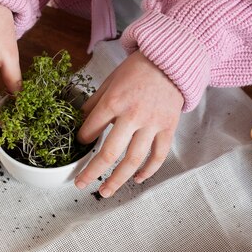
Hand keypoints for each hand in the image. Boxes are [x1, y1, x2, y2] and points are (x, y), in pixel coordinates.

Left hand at [74, 51, 183, 196]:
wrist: (171, 60)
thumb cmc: (138, 69)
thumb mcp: (110, 81)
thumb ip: (95, 103)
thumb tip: (80, 121)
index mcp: (114, 101)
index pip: (91, 130)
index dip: (82, 141)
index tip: (80, 145)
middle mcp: (133, 115)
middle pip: (109, 153)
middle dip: (92, 172)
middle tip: (81, 184)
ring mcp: (152, 124)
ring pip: (133, 160)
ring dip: (117, 179)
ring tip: (105, 191)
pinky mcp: (168, 128)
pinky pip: (158, 156)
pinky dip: (148, 171)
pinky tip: (137, 179)